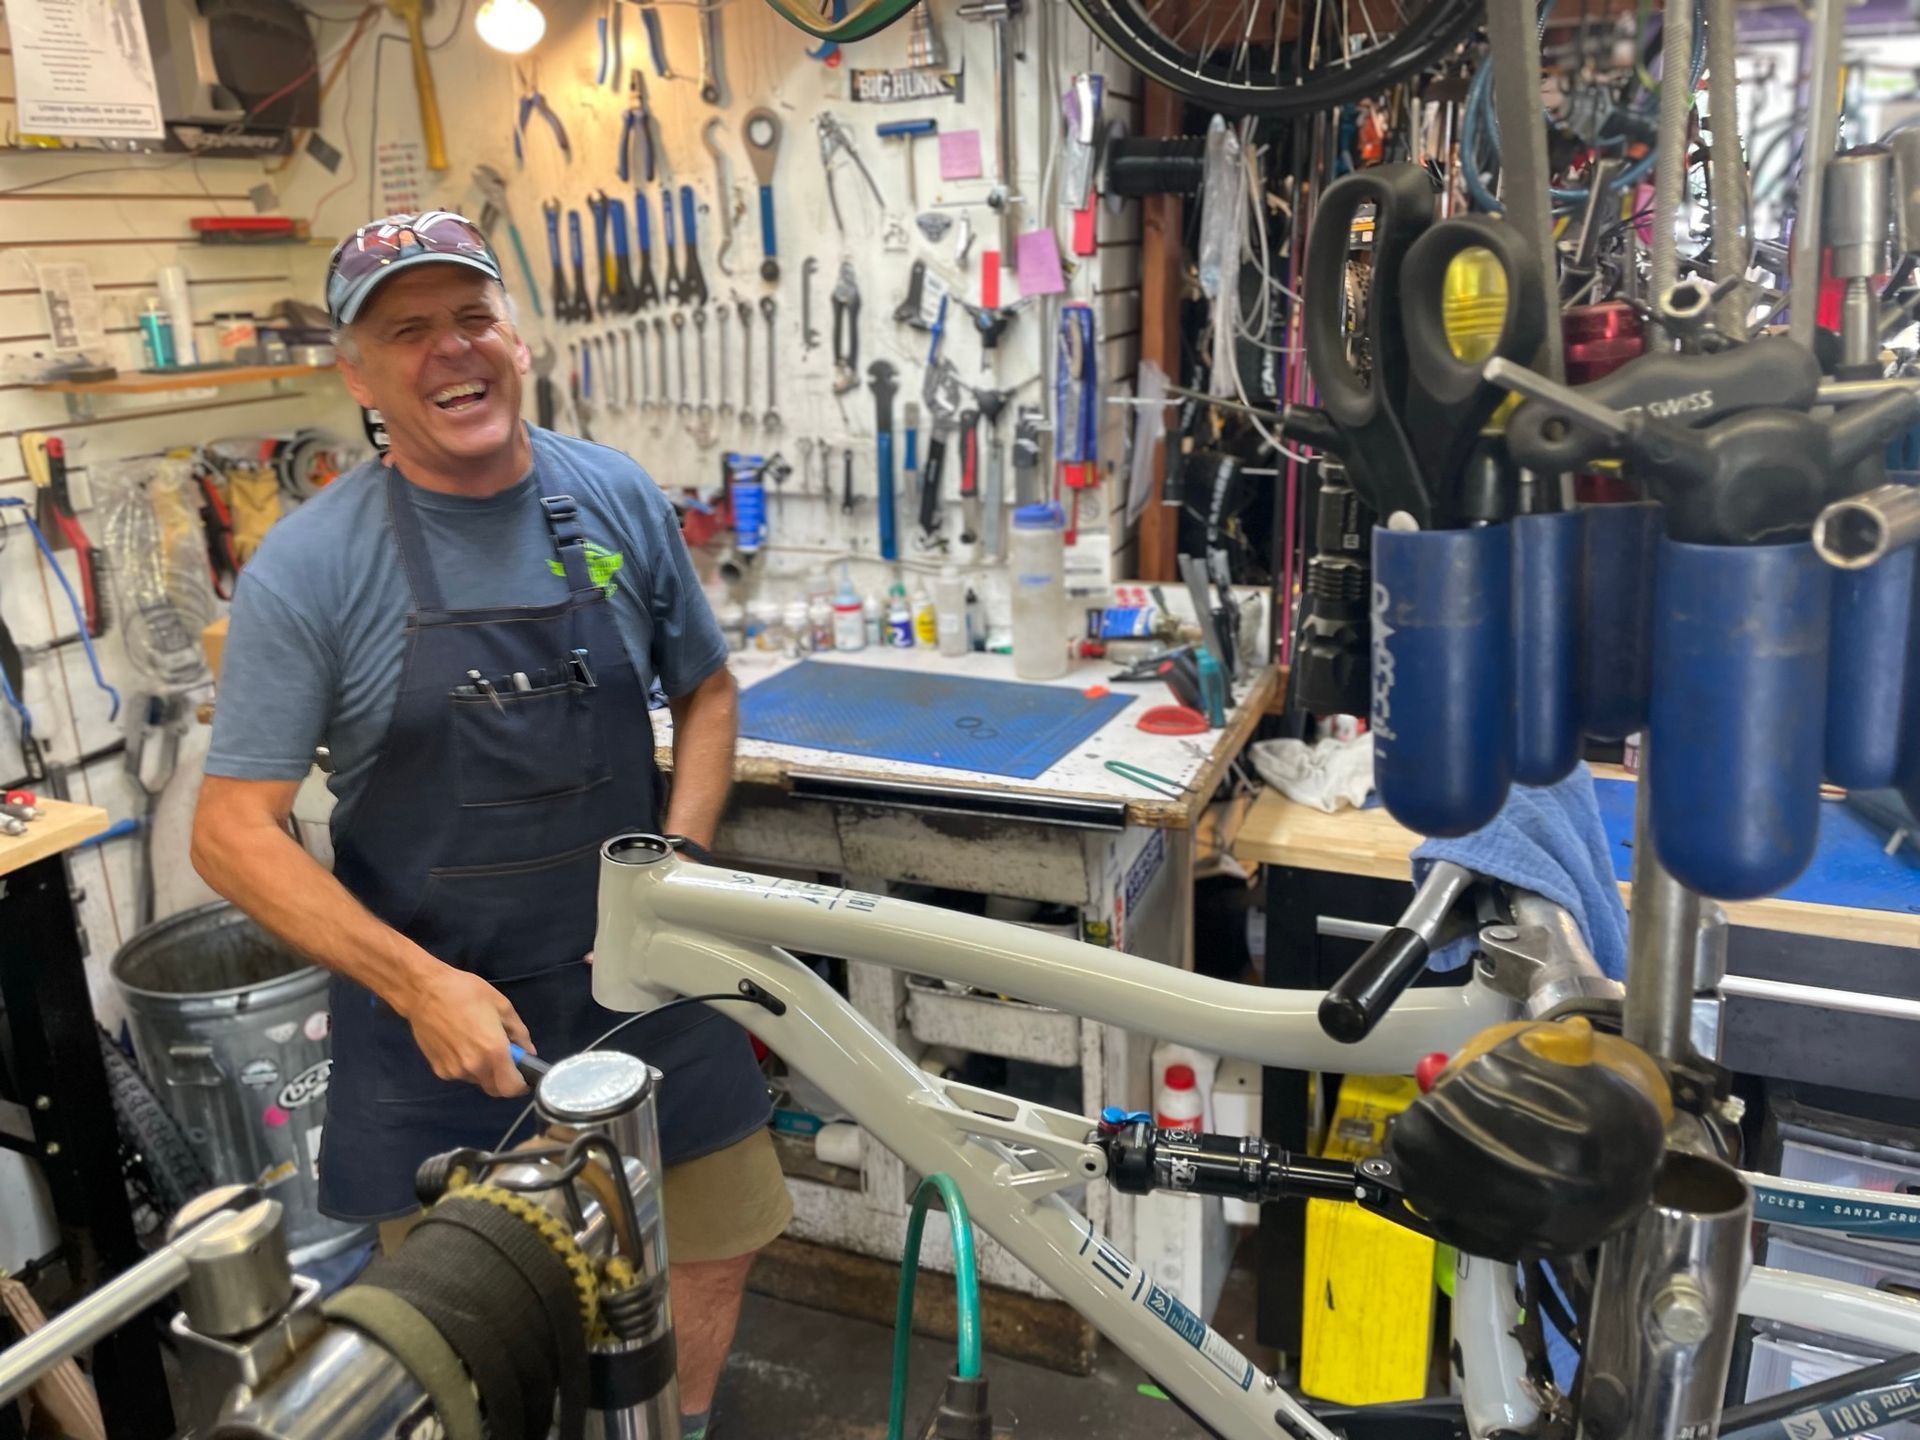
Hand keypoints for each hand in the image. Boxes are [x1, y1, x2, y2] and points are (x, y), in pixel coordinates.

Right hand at [398, 963, 533, 1097]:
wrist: (424, 992)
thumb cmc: (466, 992)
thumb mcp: (502, 1006)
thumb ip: (519, 1033)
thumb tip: (529, 1052)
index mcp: (493, 1051)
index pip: (511, 1088)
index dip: (520, 1086)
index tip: (524, 1077)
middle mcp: (473, 1067)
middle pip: (494, 1088)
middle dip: (504, 1079)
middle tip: (504, 1059)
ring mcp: (454, 1071)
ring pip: (477, 1080)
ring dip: (484, 1070)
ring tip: (477, 1044)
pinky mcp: (438, 1069)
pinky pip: (460, 1074)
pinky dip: (466, 1066)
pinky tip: (461, 1044)